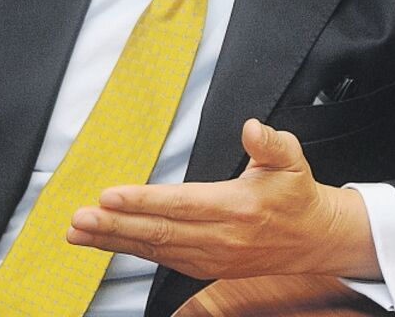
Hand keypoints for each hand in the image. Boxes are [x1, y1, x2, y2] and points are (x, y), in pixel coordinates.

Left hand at [66, 119, 378, 280]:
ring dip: (114, 241)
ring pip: (155, 249)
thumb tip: (251, 127)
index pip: (181, 204)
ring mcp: (212, 256)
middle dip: (115, 227)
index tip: (109, 196)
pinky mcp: (207, 266)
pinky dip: (131, 251)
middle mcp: (221, 237)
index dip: (142, 201)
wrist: (314, 239)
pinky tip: (107, 243)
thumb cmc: (296, 195)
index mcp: (238, 207)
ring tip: (79, 232)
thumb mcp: (292, 159)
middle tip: (79, 220)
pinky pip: (163, 259)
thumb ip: (270, 142)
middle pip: (159, 233)